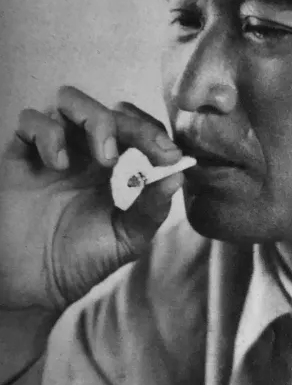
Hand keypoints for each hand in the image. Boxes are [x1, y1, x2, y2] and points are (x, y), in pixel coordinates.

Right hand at [0, 86, 184, 314]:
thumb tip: (177, 177)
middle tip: (147, 154)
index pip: (139, 129)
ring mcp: (53, 149)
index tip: (170, 156)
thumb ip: (150, 210)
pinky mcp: (20, 155)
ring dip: (94, 119)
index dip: (155, 135)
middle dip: (133, 126)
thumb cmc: (81, 260)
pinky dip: (48, 134)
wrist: (35, 284)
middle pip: (110, 110)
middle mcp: (84, 151)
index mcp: (116, 166)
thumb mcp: (126, 240)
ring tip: (103, 158)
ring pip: (70, 100)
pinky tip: (59, 165)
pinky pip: (30, 120)